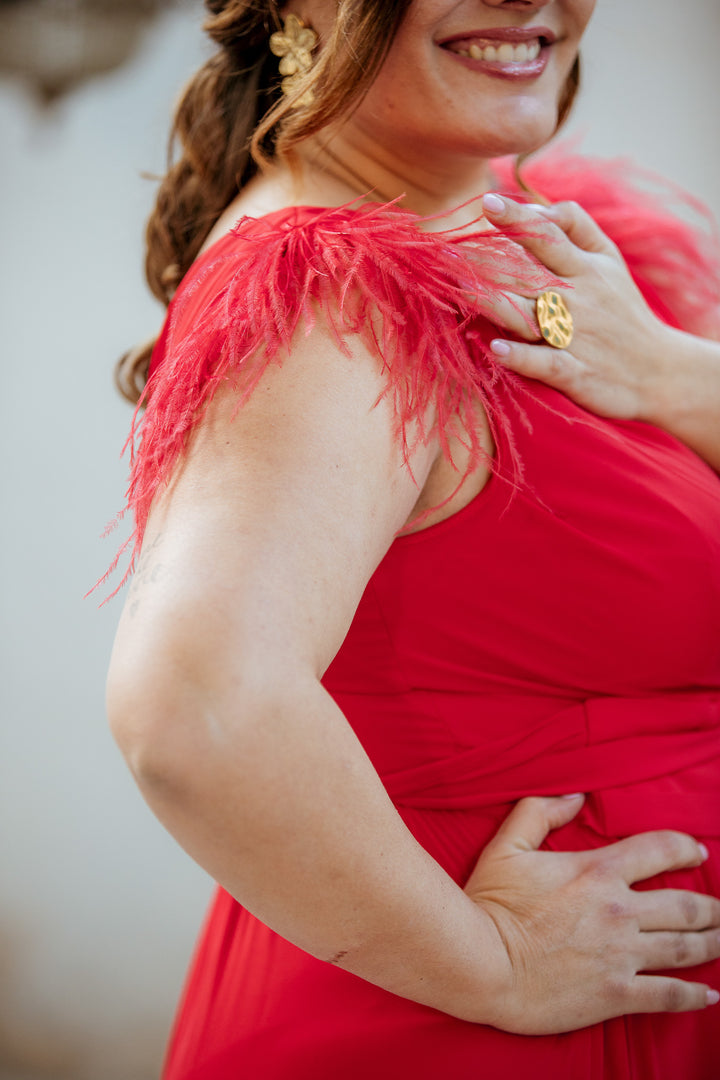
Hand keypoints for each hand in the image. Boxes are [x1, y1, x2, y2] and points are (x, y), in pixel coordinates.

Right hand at [463, 795, 719, 1033]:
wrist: (481, 963)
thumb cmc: (490, 902)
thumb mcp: (507, 845)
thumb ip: (540, 813)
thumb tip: (574, 795)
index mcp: (597, 872)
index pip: (657, 850)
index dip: (684, 848)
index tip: (698, 853)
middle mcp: (619, 911)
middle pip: (685, 905)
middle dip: (711, 906)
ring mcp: (622, 955)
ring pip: (686, 947)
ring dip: (713, 943)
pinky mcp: (616, 994)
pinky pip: (668, 995)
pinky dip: (695, 995)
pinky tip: (710, 994)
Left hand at [481, 194, 671, 421]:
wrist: (662, 374)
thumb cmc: (623, 312)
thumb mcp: (610, 261)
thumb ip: (576, 228)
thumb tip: (536, 208)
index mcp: (587, 269)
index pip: (549, 237)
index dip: (519, 220)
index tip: (488, 202)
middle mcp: (579, 299)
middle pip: (530, 273)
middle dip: (489, 261)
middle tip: (446, 252)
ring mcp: (576, 337)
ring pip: (530, 315)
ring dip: (495, 303)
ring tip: (460, 289)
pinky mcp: (574, 373)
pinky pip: (545, 363)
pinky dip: (522, 356)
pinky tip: (496, 348)